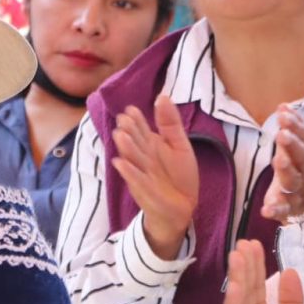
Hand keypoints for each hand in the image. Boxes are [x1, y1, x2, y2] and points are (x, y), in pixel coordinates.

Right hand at [112, 95, 198, 259]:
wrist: (183, 207)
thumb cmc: (179, 175)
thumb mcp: (179, 145)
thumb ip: (170, 123)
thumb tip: (162, 96)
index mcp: (151, 145)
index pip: (141, 130)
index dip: (137, 120)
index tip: (131, 110)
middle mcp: (143, 158)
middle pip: (135, 143)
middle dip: (129, 132)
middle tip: (122, 120)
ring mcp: (142, 174)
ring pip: (133, 160)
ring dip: (126, 149)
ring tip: (120, 136)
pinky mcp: (145, 191)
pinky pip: (136, 180)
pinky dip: (129, 172)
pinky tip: (120, 163)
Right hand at [217, 240, 303, 303]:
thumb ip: (292, 302)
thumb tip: (290, 271)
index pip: (254, 287)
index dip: (255, 265)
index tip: (254, 243)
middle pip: (243, 291)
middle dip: (244, 267)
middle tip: (243, 243)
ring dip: (237, 281)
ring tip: (237, 258)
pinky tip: (236, 289)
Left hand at [261, 106, 303, 221]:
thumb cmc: (300, 174)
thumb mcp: (297, 151)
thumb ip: (292, 130)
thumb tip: (284, 106)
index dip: (297, 127)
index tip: (283, 114)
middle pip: (303, 159)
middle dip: (293, 145)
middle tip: (282, 134)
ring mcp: (300, 194)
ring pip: (295, 182)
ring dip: (288, 171)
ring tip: (279, 160)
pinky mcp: (290, 211)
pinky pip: (284, 211)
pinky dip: (276, 210)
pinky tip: (266, 210)